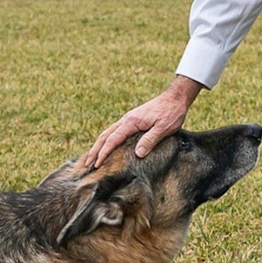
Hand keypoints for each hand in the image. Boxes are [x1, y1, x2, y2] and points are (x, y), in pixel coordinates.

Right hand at [82, 76, 204, 167]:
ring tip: (92, 158)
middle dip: (95, 150)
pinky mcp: (133, 121)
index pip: (113, 139)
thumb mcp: (163, 128)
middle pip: (105, 136)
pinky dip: (107, 140)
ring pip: (108, 133)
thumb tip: (137, 154)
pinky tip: (107, 147)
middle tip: (86, 164)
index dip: (104, 153)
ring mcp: (128, 120)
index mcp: (131, 122)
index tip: (96, 164)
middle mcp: (126, 120)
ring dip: (99, 145)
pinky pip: (115, 132)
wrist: (175, 98)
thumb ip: (150, 140)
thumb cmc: (171, 113)